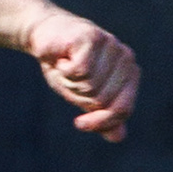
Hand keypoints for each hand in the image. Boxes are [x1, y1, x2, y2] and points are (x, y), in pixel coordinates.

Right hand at [21, 6, 139, 141]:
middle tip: (69, 76)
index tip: (79, 123)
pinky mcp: (92, 37)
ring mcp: (111, 45)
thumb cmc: (67, 65)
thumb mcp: (84, 95)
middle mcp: (126, 58)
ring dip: (69, 81)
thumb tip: (118, 137)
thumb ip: (103, 114)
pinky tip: (61, 57)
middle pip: (102, 100)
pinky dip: (63, 70)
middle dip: (78, 95)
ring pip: (90, 86)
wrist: (43, 34)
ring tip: (65, 65)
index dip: (101, 121)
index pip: (123, 109)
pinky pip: (79, 71)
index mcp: (130, 73)